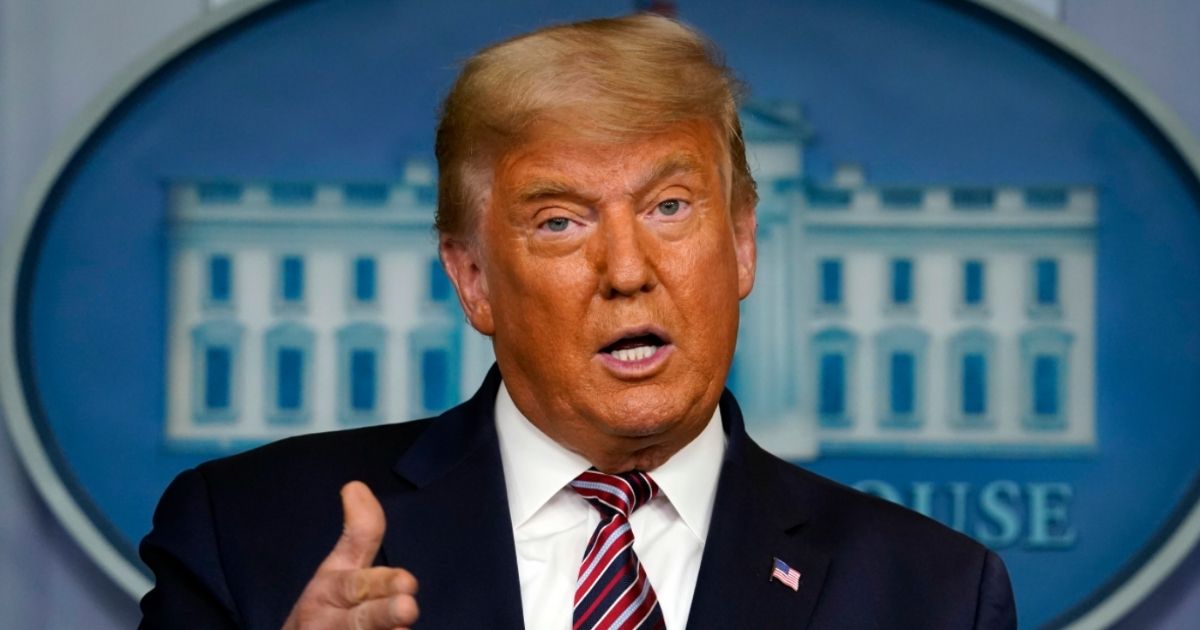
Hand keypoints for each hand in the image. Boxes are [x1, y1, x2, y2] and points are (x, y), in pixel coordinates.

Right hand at [282, 481, 418, 629]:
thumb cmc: (329, 608)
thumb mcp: (341, 568)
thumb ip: (359, 532)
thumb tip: (355, 486)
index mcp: (330, 590)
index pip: (356, 583)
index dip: (381, 583)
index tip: (407, 582)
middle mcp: (329, 621)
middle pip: (361, 619)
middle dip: (382, 613)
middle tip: (407, 607)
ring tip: (402, 628)